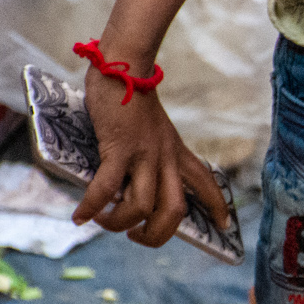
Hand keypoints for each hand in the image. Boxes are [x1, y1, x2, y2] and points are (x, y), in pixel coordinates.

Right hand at [72, 64, 229, 246]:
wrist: (124, 67)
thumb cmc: (131, 97)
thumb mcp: (151, 129)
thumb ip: (148, 153)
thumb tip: (126, 182)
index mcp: (176, 152)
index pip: (207, 183)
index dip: (217, 207)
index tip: (223, 226)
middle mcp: (166, 158)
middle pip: (175, 211)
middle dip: (157, 234)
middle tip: (137, 236)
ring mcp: (145, 155)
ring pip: (143, 207)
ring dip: (120, 223)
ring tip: (104, 222)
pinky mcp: (119, 149)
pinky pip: (107, 188)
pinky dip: (92, 206)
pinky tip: (80, 216)